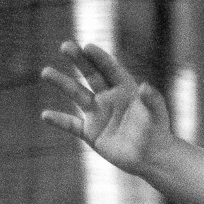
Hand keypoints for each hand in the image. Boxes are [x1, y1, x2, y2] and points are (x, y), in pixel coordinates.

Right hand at [40, 41, 170, 173]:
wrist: (152, 158)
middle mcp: (109, 98)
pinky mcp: (91, 133)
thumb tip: (144, 86)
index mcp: (125, 90)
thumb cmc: (158, 133)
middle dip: (79, 60)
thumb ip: (152, 100)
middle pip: (91, 75)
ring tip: (46, 72)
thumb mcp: (157, 115)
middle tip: (66, 46)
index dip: (100, 58)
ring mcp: (98, 114)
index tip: (87, 47)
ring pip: (77, 94)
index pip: (110, 70)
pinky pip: (71, 125)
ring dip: (62, 83)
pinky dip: (59, 121)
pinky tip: (45, 115)